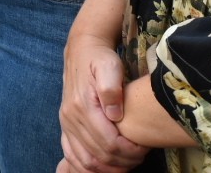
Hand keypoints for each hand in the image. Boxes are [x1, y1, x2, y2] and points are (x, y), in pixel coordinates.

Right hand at [60, 35, 151, 172]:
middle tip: (140, 156)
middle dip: (123, 162)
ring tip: (126, 163)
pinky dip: (87, 167)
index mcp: (82, 105)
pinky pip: (72, 155)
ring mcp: (66, 122)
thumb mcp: (110, 66)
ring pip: (85, 160)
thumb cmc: (100, 58)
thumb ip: (111, 89)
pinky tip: (104, 167)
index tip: (144, 148)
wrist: (81, 49)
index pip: (108, 143)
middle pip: (98, 155)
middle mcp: (70, 117)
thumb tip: (114, 114)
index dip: (129, 152)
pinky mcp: (66, 125)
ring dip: (107, 169)